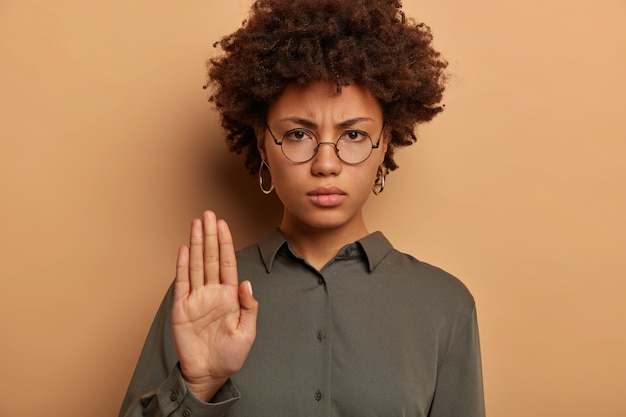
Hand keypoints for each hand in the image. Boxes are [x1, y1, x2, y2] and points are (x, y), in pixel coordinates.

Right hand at [171, 210, 257, 400]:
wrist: (209, 373)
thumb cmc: (230, 355)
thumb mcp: (248, 332)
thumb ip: (249, 307)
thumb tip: (247, 282)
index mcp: (229, 296)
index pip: (227, 263)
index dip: (225, 243)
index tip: (224, 225)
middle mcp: (212, 292)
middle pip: (210, 258)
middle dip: (210, 236)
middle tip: (208, 214)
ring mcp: (196, 298)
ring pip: (195, 265)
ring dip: (195, 244)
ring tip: (196, 224)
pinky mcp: (181, 308)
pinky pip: (181, 283)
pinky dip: (181, 266)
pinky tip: (183, 250)